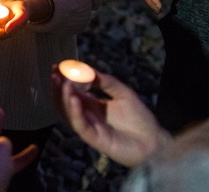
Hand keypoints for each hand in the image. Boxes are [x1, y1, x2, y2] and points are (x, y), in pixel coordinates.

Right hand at [51, 69, 170, 167]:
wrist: (153, 142)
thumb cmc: (140, 118)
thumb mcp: (123, 93)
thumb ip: (106, 82)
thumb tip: (88, 68)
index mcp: (93, 105)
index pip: (73, 91)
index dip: (65, 79)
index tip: (57, 66)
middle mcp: (87, 115)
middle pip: (66, 101)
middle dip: (59, 87)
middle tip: (54, 73)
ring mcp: (89, 127)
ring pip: (69, 113)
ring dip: (63, 98)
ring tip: (62, 83)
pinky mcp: (94, 138)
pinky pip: (80, 124)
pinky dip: (75, 112)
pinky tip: (74, 98)